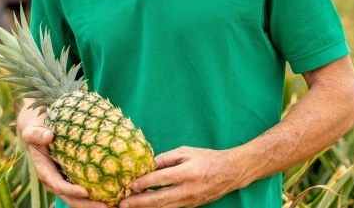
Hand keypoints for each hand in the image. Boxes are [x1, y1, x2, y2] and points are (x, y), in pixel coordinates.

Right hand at [17, 109, 107, 207]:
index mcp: (44, 171)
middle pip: (69, 198)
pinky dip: (95, 195)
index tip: (85, 192)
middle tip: (105, 206)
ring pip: (77, 199)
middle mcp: (53, 180)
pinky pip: (82, 190)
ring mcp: (63, 181)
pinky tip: (112, 196)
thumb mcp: (32, 131)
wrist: (38, 132)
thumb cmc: (36, 130)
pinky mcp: (71, 178)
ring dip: (92, 204)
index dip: (70, 190)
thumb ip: (37, 134)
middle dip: (86, 204)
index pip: (58, 185)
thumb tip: (48, 135)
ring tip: (112, 205)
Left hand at [120, 146, 245, 207]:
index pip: (161, 179)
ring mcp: (190, 200)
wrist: (230, 172)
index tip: (130, 185)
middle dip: (139, 202)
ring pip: (164, 207)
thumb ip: (166, 158)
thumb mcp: (186, 152)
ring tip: (130, 206)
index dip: (144, 182)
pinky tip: (145, 205)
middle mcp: (189, 189)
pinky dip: (157, 207)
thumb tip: (147, 165)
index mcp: (187, 172)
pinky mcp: (191, 206)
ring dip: (145, 207)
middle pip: (160, 199)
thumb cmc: (206, 158)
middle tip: (123, 203)